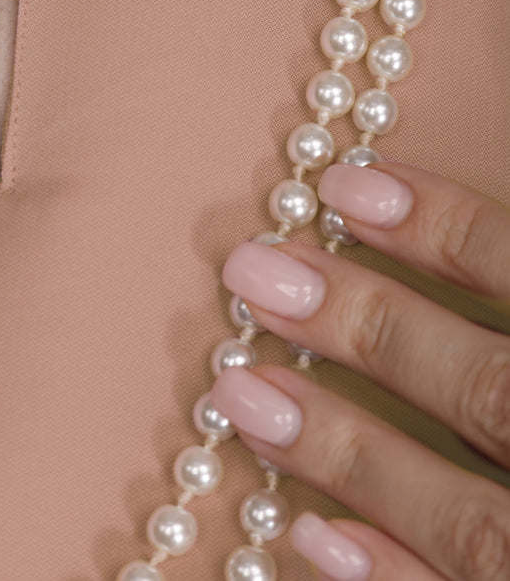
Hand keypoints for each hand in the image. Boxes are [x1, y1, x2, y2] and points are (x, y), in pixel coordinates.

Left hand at [209, 159, 509, 579]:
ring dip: (350, 453)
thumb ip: (499, 291)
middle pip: (490, 390)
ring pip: (471, 520)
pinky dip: (392, 579)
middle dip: (373, 327)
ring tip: (240, 393)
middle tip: (253, 270)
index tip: (341, 184)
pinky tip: (307, 538)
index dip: (446, 226)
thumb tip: (421, 198)